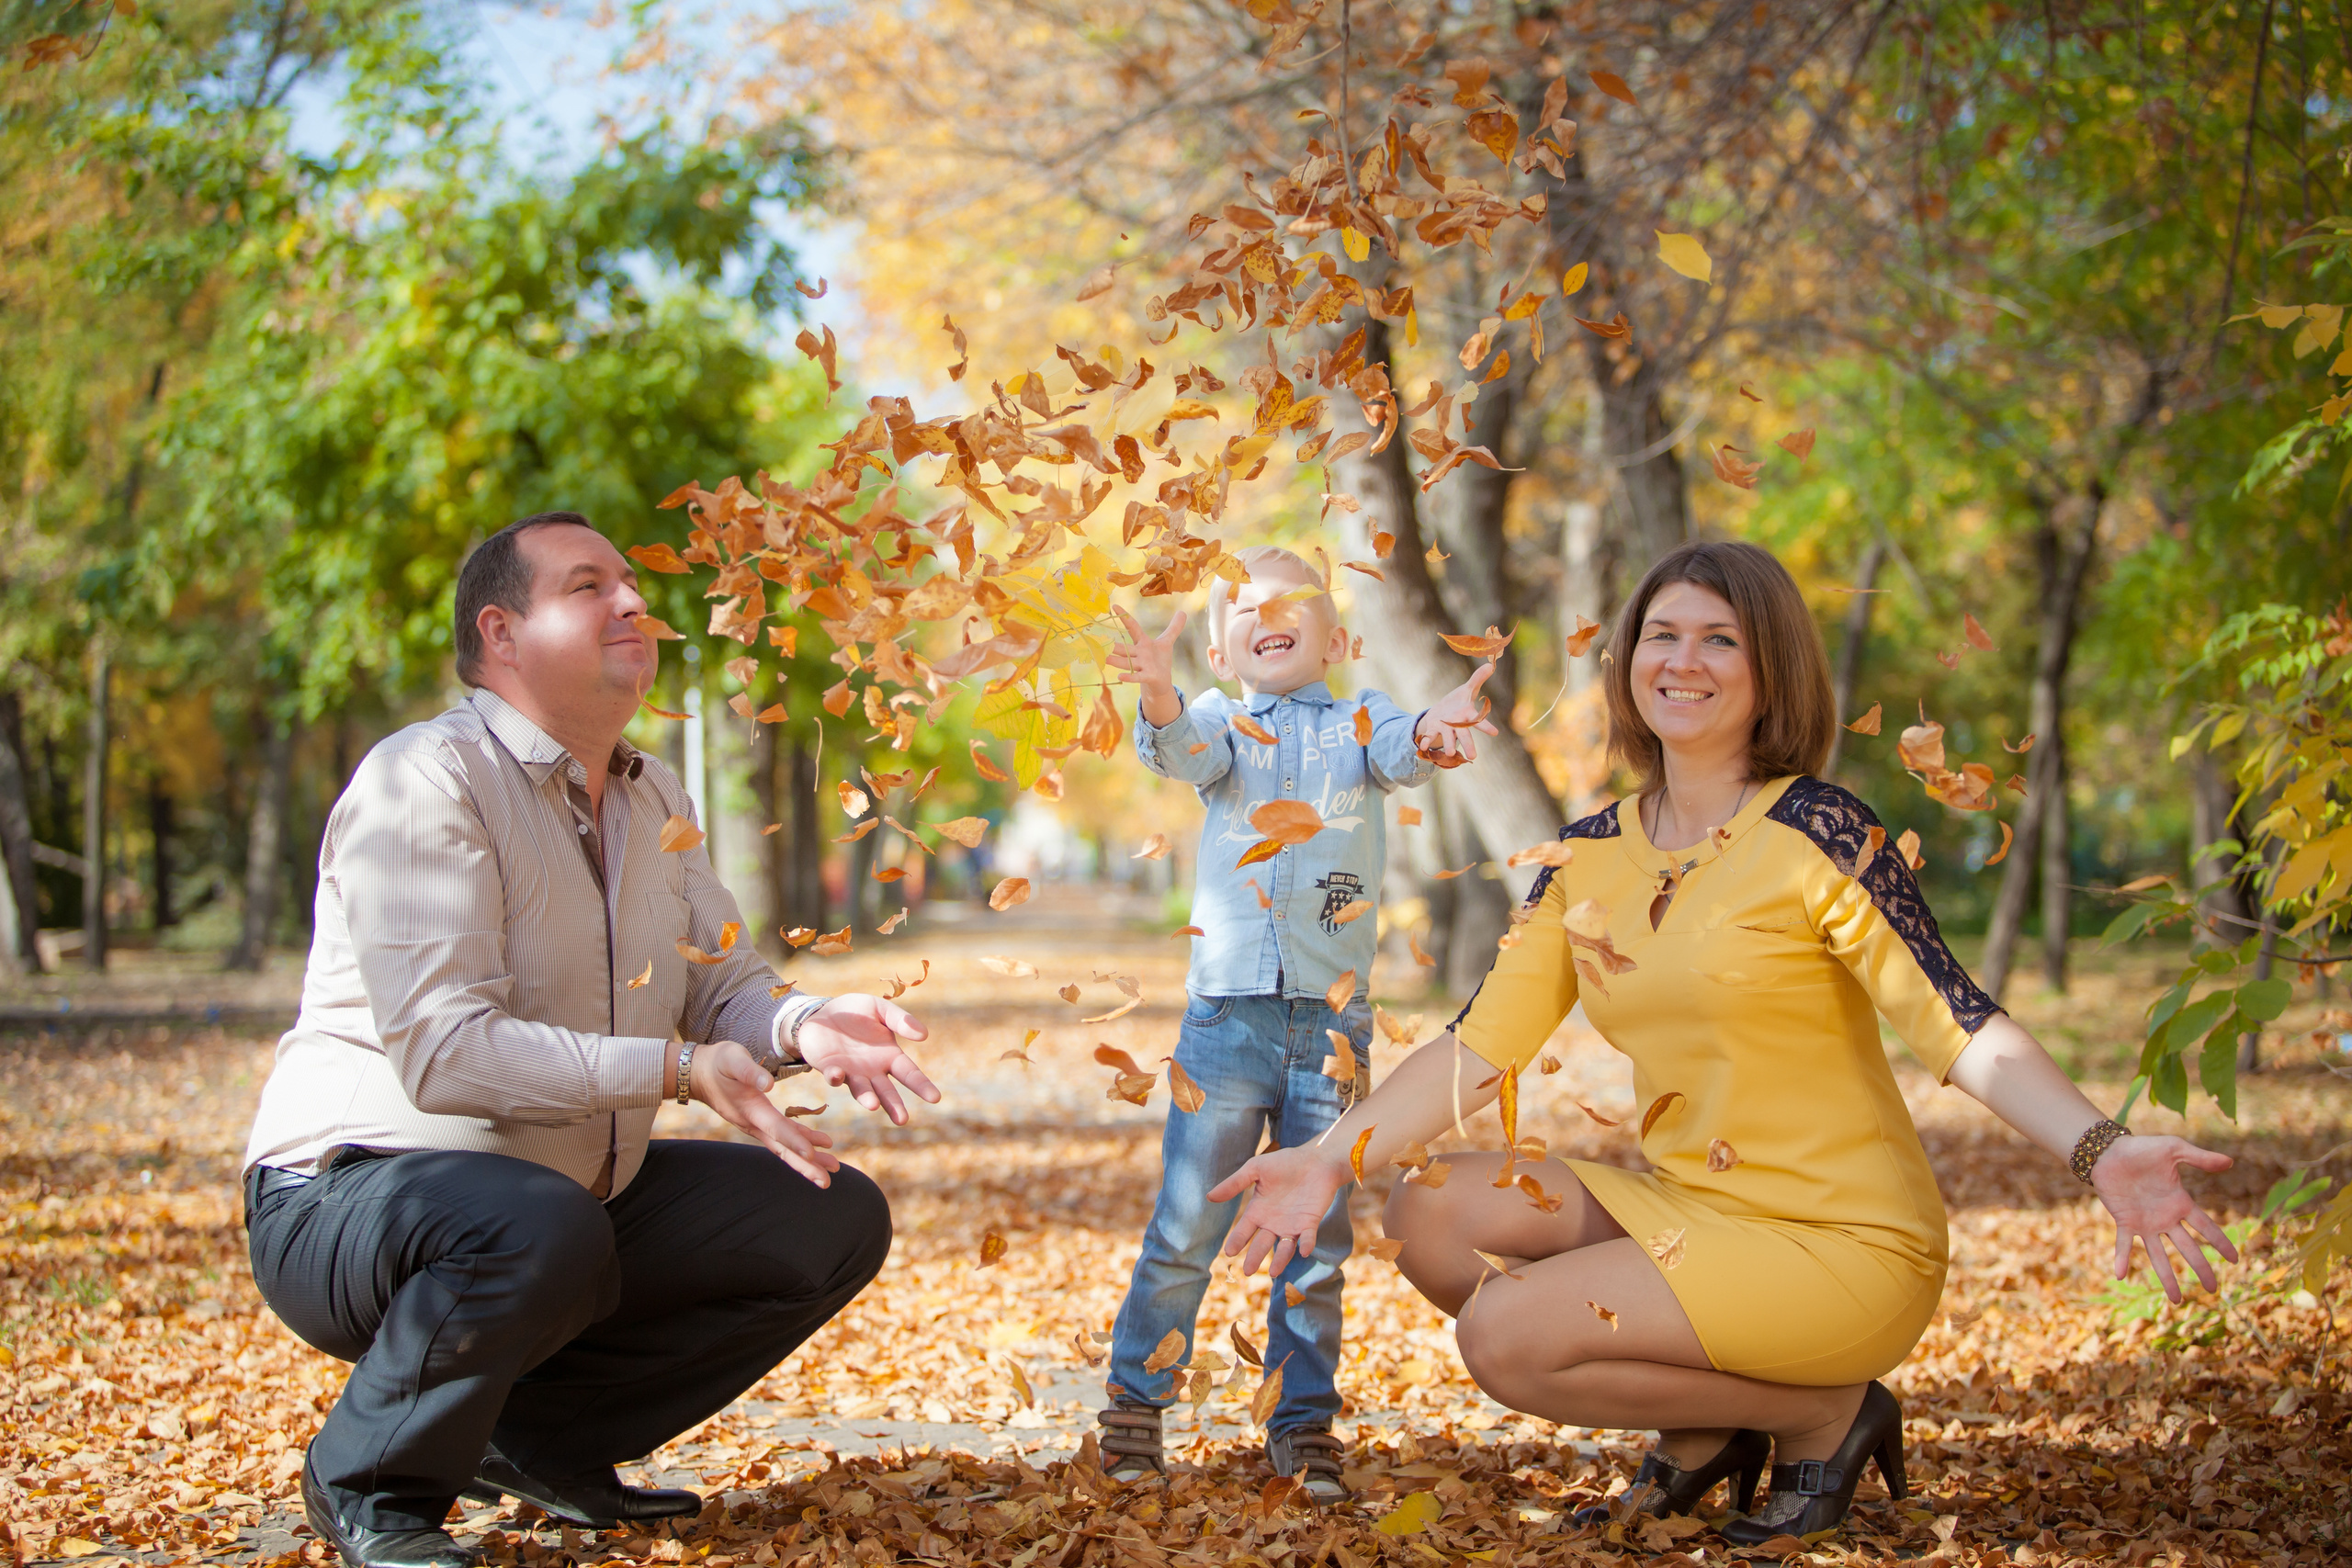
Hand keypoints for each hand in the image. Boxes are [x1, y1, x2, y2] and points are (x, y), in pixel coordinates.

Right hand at [691, 1039, 840, 1186]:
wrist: (698, 1074)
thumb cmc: (717, 1063)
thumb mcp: (732, 1059)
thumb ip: (750, 1071)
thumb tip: (770, 1083)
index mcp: (750, 1109)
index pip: (775, 1128)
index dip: (793, 1141)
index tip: (811, 1155)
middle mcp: (753, 1123)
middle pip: (782, 1149)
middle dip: (804, 1166)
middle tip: (826, 1181)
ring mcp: (755, 1125)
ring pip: (784, 1147)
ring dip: (807, 1160)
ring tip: (832, 1168)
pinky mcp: (759, 1120)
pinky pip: (783, 1136)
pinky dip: (801, 1142)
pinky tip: (819, 1147)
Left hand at [798, 995, 940, 1125]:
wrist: (821, 1012)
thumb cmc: (855, 1011)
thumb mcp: (880, 1009)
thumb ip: (900, 1019)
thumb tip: (924, 1035)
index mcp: (889, 1056)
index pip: (910, 1074)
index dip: (922, 1085)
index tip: (935, 1098)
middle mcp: (872, 1070)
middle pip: (887, 1092)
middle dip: (894, 1106)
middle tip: (902, 1120)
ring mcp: (851, 1073)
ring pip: (862, 1091)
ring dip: (867, 1098)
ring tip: (873, 1105)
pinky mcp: (830, 1069)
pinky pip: (834, 1077)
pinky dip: (836, 1077)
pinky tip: (839, 1075)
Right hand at [1109, 607, 1186, 701]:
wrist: (1160, 680)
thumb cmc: (1160, 660)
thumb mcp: (1167, 642)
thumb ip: (1174, 628)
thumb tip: (1183, 612)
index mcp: (1143, 642)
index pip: (1133, 627)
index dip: (1125, 617)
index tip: (1115, 606)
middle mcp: (1139, 653)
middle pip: (1125, 648)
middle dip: (1114, 646)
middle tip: (1100, 641)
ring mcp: (1142, 665)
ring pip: (1127, 662)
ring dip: (1116, 661)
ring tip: (1105, 659)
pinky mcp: (1147, 676)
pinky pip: (1137, 677)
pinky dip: (1129, 677)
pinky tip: (1120, 677)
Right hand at [1205, 1144, 1350, 1277]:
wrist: (1315, 1159)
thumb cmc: (1284, 1163)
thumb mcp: (1255, 1169)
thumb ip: (1234, 1184)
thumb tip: (1209, 1196)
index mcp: (1258, 1211)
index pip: (1244, 1230)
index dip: (1237, 1241)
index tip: (1230, 1252)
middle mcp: (1273, 1222)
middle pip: (1262, 1244)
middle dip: (1255, 1257)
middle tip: (1248, 1271)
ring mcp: (1292, 1225)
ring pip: (1284, 1247)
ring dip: (1280, 1259)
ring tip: (1274, 1272)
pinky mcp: (1310, 1223)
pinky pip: (1308, 1237)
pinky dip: (1306, 1244)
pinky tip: (1304, 1251)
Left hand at [1415, 661, 1499, 762]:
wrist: (1441, 712)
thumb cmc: (1458, 703)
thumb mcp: (1468, 689)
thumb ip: (1478, 678)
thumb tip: (1491, 664)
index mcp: (1467, 715)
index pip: (1478, 720)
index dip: (1486, 726)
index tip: (1495, 732)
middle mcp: (1457, 724)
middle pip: (1464, 734)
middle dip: (1468, 744)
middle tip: (1473, 757)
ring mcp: (1445, 729)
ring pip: (1448, 737)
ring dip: (1448, 744)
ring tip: (1450, 753)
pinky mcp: (1433, 730)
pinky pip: (1430, 736)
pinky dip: (1426, 741)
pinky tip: (1422, 747)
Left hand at [2093, 1133, 2238, 1301]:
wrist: (2108, 1150)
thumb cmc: (2142, 1149)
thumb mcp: (2174, 1149)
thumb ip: (2200, 1158)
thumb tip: (2230, 1161)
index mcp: (2180, 1203)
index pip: (2206, 1227)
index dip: (2220, 1243)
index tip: (2235, 1260)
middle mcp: (2165, 1218)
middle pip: (2188, 1248)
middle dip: (2201, 1269)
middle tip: (2214, 1291)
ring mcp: (2145, 1222)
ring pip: (2159, 1255)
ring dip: (2167, 1277)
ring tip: (2177, 1301)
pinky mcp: (2125, 1221)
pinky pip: (2124, 1244)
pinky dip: (2123, 1258)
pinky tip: (2121, 1275)